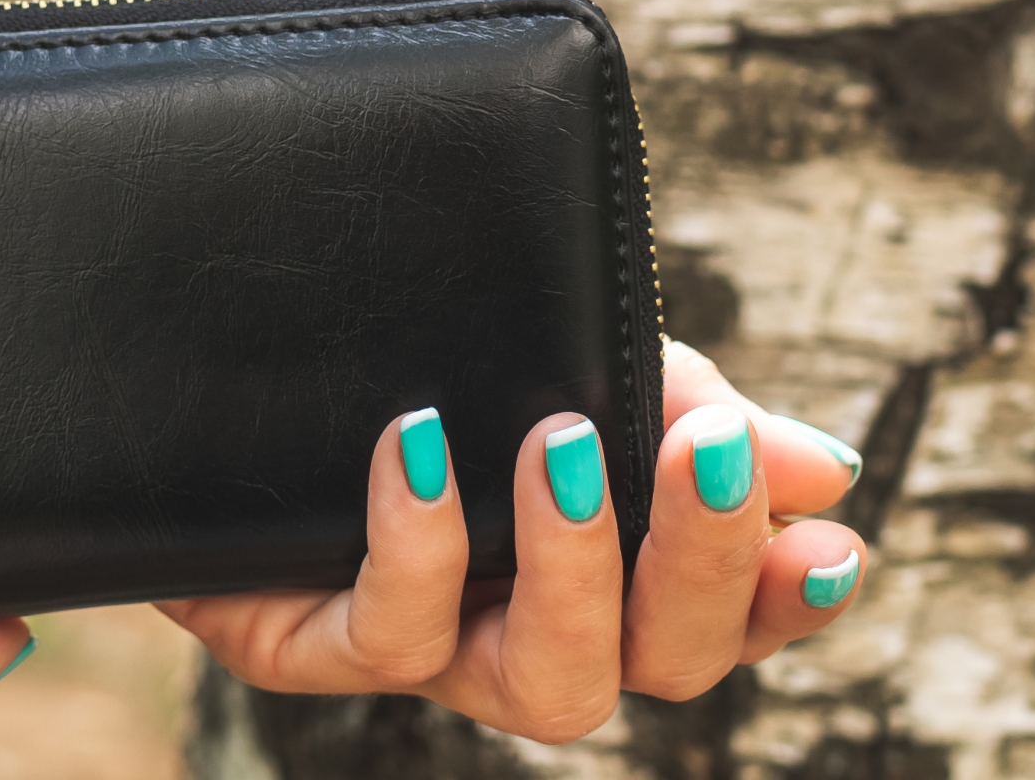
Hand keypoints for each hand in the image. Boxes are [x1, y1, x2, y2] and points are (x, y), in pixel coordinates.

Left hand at [159, 338, 868, 741]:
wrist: (202, 357)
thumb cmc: (406, 351)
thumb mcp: (552, 348)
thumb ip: (670, 402)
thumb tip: (816, 470)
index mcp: (608, 564)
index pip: (733, 613)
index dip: (788, 594)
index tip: (832, 537)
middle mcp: (532, 632)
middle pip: (667, 665)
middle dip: (708, 566)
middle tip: (711, 449)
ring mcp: (433, 650)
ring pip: (551, 686)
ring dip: (577, 566)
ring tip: (562, 441)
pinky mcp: (314, 647)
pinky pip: (390, 635)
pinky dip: (419, 541)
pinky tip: (416, 445)